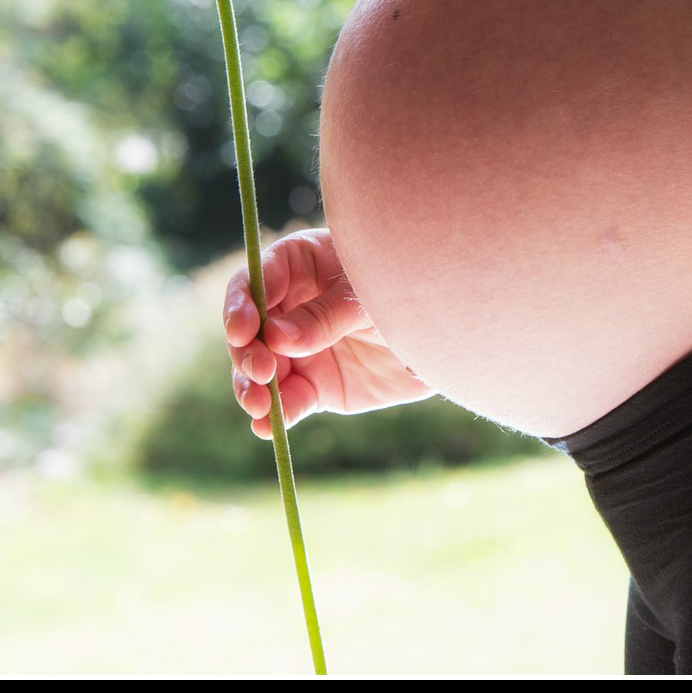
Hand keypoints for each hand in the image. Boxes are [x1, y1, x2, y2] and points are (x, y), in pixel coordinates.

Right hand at [224, 226, 436, 438]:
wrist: (449, 337)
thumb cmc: (410, 293)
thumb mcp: (370, 298)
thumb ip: (327, 317)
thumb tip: (276, 338)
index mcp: (301, 266)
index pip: (257, 280)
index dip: (242, 303)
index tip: (244, 328)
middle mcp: (290, 308)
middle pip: (248, 329)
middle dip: (246, 351)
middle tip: (261, 369)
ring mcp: (299, 350)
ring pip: (258, 370)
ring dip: (250, 388)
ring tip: (258, 404)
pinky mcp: (314, 386)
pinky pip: (286, 401)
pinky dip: (275, 415)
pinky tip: (266, 426)